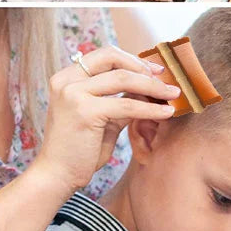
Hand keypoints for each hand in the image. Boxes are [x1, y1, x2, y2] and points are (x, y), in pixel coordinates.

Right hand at [31, 45, 178, 192]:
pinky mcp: (85, 111)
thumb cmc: (78, 150)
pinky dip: (150, 108)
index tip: (153, 70)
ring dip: (153, 86)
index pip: (104, 55)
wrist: (57, 175)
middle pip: (112, 58)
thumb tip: (147, 90)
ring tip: (173, 95)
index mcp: (66, 78)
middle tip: (165, 80)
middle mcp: (66, 81)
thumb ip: (118, 100)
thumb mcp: (100, 117)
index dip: (132, 59)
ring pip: (123, 79)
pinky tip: (166, 113)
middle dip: (143, 67)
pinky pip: (127, 105)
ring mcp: (73, 94)